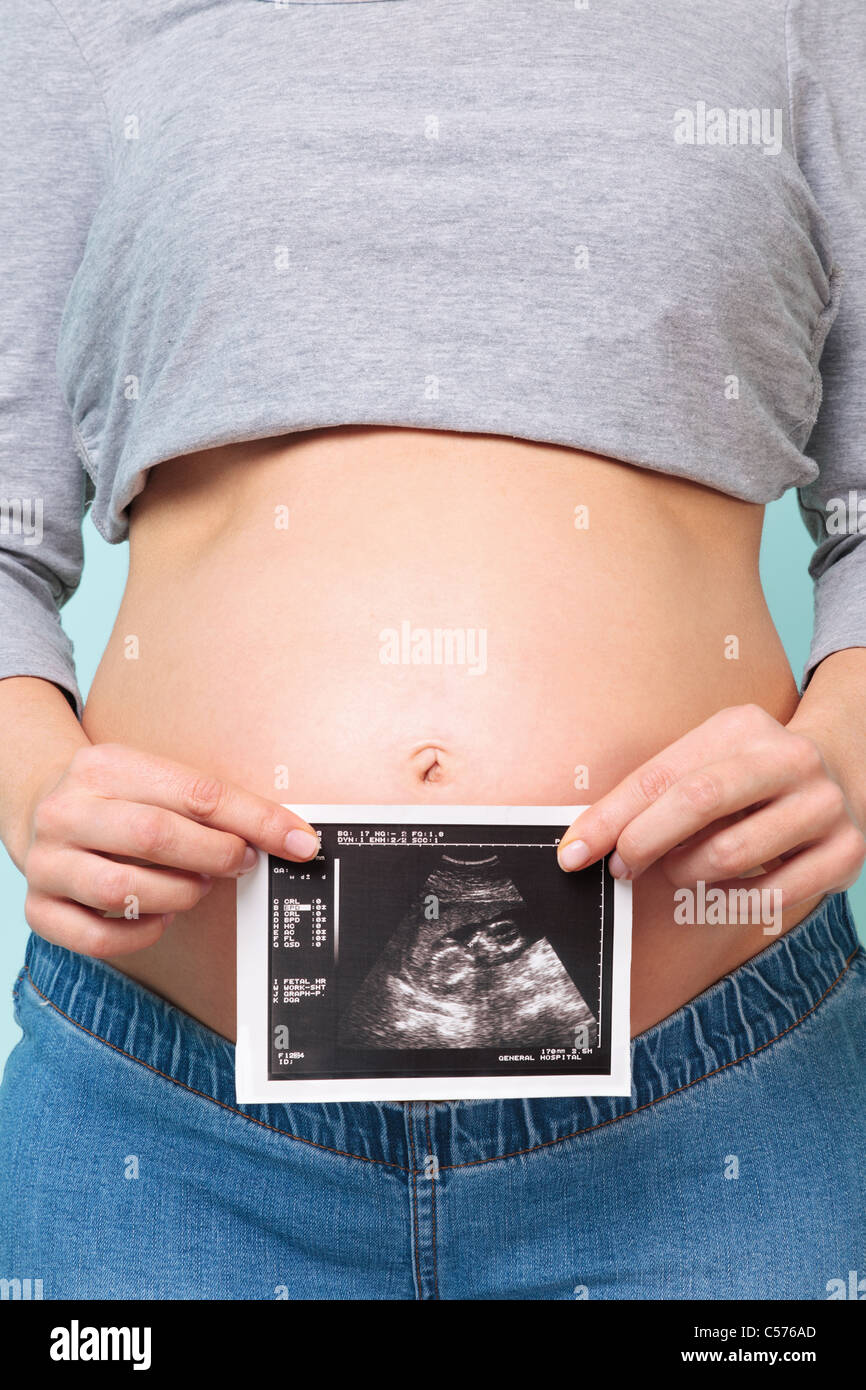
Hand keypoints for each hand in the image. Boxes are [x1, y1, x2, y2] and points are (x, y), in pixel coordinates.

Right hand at [22, 742, 318, 957]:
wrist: (39, 807)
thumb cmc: (114, 798)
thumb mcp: (152, 778)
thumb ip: (209, 803)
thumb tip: (288, 835)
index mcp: (104, 766)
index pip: (194, 792)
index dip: (255, 820)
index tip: (297, 841)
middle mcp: (67, 811)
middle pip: (156, 837)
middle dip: (217, 856)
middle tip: (242, 862)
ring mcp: (47, 862)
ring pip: (123, 892)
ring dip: (179, 895)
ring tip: (197, 886)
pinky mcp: (39, 908)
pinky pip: (96, 937)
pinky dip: (141, 935)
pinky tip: (161, 917)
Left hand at [557, 704, 865, 912]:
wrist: (843, 776)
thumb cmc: (749, 779)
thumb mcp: (705, 763)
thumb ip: (654, 793)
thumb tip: (587, 839)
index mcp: (742, 727)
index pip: (661, 774)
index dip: (610, 817)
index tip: (574, 851)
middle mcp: (789, 759)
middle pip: (698, 802)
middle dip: (644, 842)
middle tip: (621, 868)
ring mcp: (823, 805)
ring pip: (730, 855)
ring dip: (687, 873)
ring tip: (680, 868)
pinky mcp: (845, 852)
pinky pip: (769, 896)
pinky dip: (730, 900)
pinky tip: (722, 887)